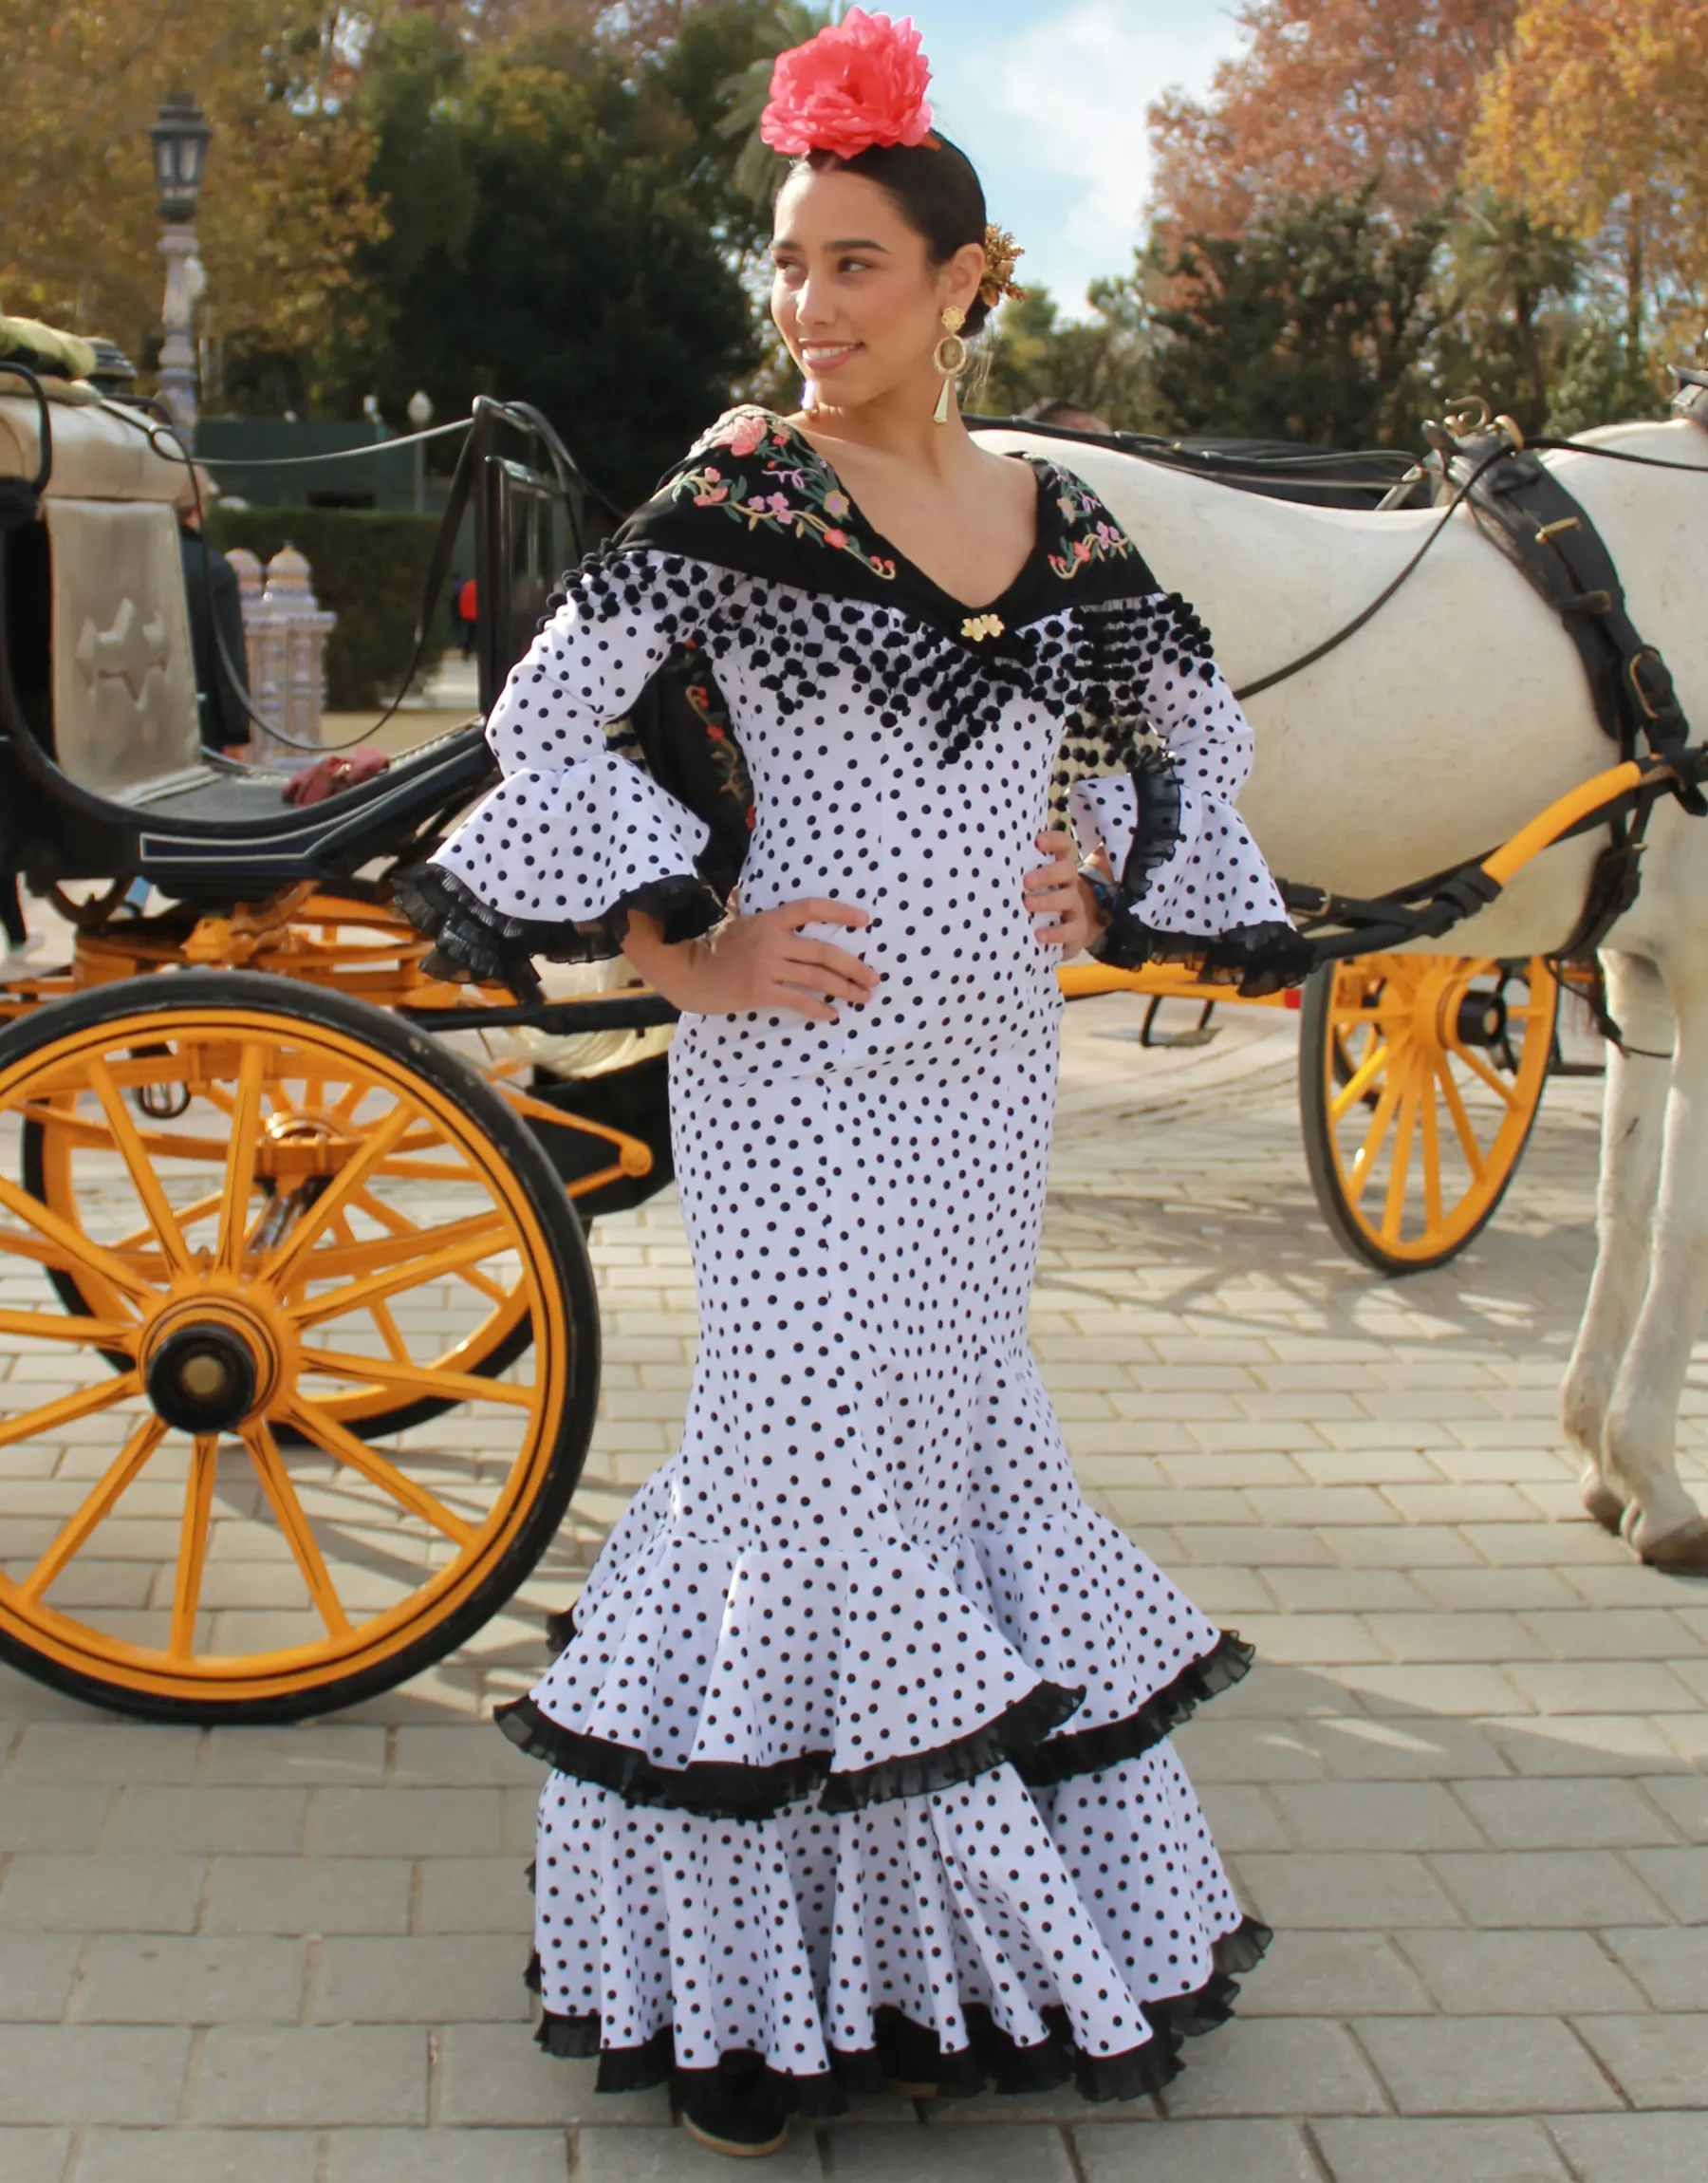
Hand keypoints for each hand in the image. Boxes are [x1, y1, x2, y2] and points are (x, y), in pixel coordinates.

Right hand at [626, 898, 878, 1022]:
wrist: (689, 974)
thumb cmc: (714, 948)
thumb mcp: (734, 921)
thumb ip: (744, 906)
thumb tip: (740, 890)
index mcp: (769, 920)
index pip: (811, 908)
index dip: (840, 911)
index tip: (864, 920)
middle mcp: (771, 940)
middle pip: (824, 951)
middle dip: (854, 966)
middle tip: (874, 978)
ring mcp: (766, 966)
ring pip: (816, 977)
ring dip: (845, 989)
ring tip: (863, 997)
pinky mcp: (759, 991)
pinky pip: (797, 1000)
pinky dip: (818, 1008)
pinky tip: (832, 1015)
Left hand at [1024, 829, 1094, 951]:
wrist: (1073, 930)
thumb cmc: (1043, 900)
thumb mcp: (1035, 884)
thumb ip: (1020, 872)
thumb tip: (986, 863)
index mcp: (1058, 867)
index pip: (1064, 845)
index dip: (1054, 840)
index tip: (1037, 841)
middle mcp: (1070, 883)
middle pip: (1067, 869)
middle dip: (1047, 874)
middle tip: (1026, 881)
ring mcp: (1076, 906)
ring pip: (1069, 898)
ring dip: (1047, 900)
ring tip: (1027, 904)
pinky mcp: (1078, 929)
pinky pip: (1071, 929)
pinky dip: (1055, 932)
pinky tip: (1039, 935)